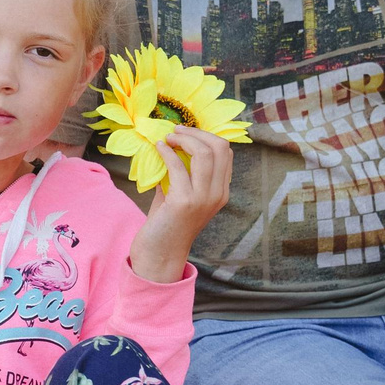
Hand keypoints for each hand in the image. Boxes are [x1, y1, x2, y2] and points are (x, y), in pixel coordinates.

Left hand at [128, 128, 232, 283]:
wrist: (159, 254)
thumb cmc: (167, 223)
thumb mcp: (181, 194)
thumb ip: (183, 172)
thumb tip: (172, 143)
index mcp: (221, 192)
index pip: (225, 152)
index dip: (206, 136)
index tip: (186, 133)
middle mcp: (217, 194)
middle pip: (219, 147)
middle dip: (197, 132)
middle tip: (176, 130)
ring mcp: (203, 199)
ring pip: (204, 153)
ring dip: (183, 139)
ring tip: (168, 137)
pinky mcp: (184, 202)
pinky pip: (177, 166)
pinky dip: (167, 152)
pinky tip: (159, 148)